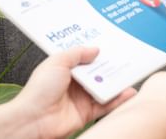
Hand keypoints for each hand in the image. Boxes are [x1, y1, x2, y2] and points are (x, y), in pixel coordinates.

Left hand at [2, 47, 134, 138]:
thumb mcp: (57, 62)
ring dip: (117, 82)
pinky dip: (118, 99)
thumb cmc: (38, 91)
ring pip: (104, 88)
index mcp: (64, 69)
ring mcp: (81, 98)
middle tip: (126, 57)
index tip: (111, 45)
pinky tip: (128, 93)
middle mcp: (74, 83)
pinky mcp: (87, 113)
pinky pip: (106, 105)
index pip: (85, 58)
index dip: (96, 52)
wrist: (33, 120)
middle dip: (110, 66)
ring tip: (131, 72)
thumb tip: (94, 49)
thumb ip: (77, 53)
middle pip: (97, 72)